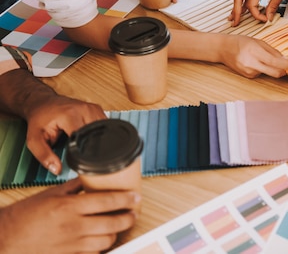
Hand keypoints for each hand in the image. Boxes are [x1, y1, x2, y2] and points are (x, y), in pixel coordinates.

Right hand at [0, 179, 138, 253]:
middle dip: (128, 218)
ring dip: (116, 233)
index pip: (107, 200)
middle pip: (112, 223)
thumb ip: (73, 187)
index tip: (136, 197)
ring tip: (119, 226)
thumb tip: (91, 178)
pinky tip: (103, 240)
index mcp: (70, 206)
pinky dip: (101, 248)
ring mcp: (72, 244)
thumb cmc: (25, 215)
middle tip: (133, 213)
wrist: (6, 239)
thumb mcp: (50, 194)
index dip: (126, 198)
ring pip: (106, 241)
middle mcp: (74, 226)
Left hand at [22, 94, 105, 174]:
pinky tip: (88, 135)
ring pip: (102, 130)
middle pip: (95, 135)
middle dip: (89, 146)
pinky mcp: (97, 109)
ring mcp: (93, 108)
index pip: (84, 138)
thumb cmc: (39, 119)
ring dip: (94, 139)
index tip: (75, 159)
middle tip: (79, 151)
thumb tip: (57, 169)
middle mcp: (84, 109)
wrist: (43, 102)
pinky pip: (103, 124)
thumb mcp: (34, 139)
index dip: (81, 152)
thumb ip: (43, 155)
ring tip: (83, 142)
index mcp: (70, 115)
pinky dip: (97, 133)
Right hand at [217, 35, 287, 77]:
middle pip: (274, 73)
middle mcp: (251, 64)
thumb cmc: (240, 42)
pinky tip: (257, 62)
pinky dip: (264, 69)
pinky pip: (262, 74)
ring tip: (264, 57)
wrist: (223, 49)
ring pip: (269, 73)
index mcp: (254, 52)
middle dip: (285, 71)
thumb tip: (286, 59)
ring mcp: (249, 72)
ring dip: (273, 68)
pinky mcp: (248, 76)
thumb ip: (273, 51)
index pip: (275, 62)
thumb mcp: (258, 42)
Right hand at [230, 0, 287, 25]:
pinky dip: (242, 1)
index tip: (265, 19)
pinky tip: (243, 7)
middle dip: (235, 12)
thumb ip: (273, 6)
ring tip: (234, 17)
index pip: (251, 6)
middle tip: (234, 23)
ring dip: (236, 6)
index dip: (257, 15)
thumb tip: (268, 17)